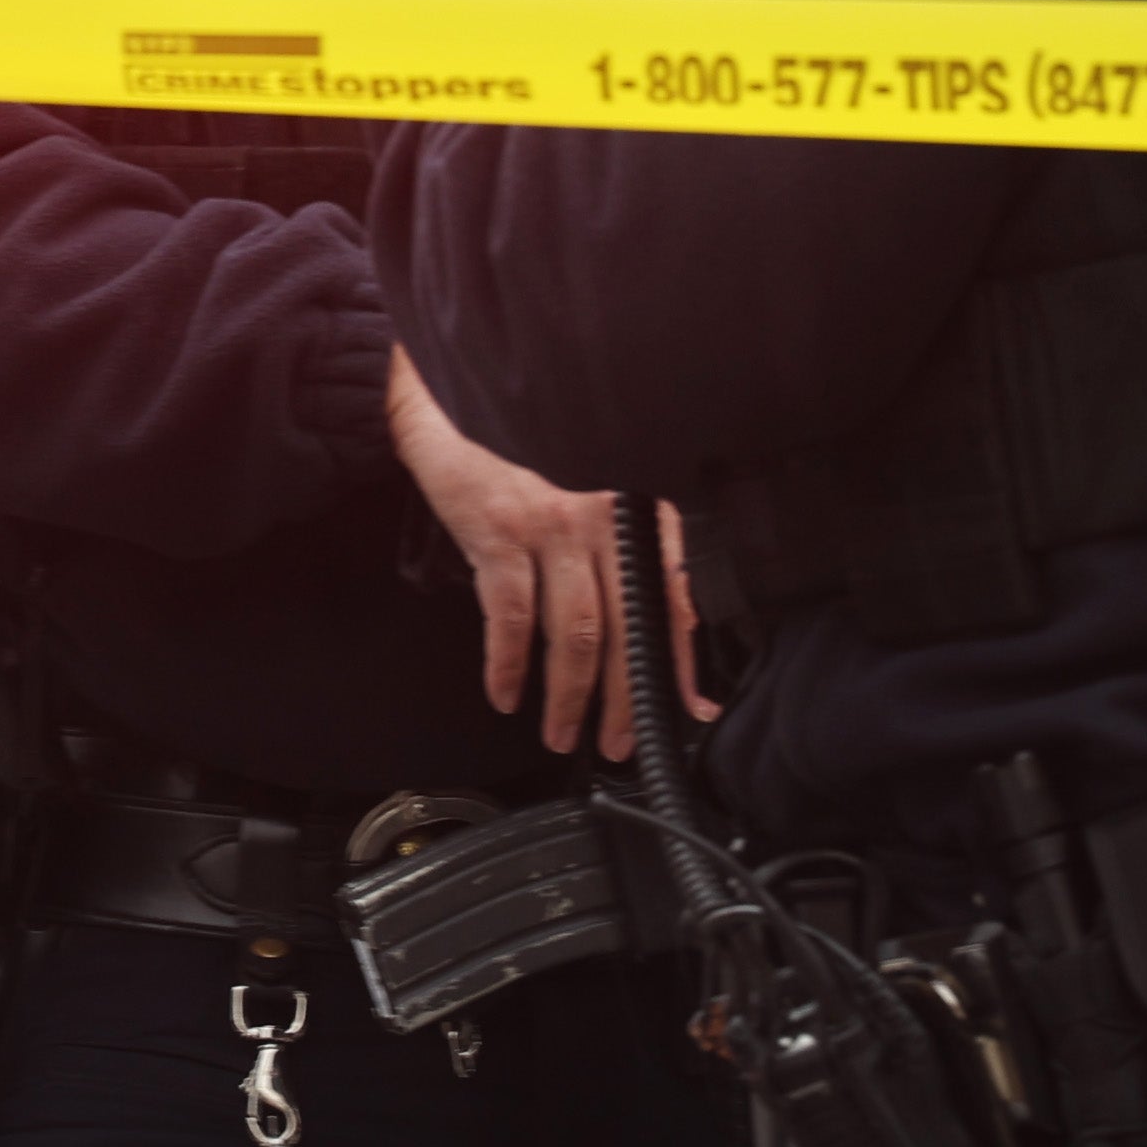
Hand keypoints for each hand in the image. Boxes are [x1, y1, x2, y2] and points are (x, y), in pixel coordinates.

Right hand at [384, 346, 695, 758]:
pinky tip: (506, 693)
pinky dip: (508, 663)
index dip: (682, 659)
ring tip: (559, 733)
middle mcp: (604, 516)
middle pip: (626, 627)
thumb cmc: (521, 458)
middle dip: (624, 699)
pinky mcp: (501, 530)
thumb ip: (615, 556)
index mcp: (633, 511)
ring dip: (567, 695)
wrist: (454, 402)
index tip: (691, 709)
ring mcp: (553, 523)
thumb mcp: (582, 499)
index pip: (673, 597)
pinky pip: (513, 614)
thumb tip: (652, 636)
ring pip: (576, 630)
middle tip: (618, 744)